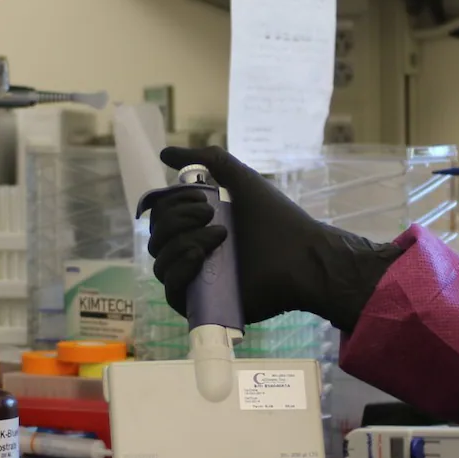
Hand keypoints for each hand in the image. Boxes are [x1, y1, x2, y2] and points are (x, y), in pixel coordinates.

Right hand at [145, 146, 402, 331]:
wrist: (301, 255)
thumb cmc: (274, 218)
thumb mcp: (240, 179)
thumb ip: (206, 159)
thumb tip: (164, 153)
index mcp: (198, 226)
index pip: (162, 216)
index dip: (173, 204)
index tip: (203, 200)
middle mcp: (193, 251)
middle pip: (157, 237)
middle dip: (178, 221)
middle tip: (212, 216)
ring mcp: (197, 279)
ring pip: (161, 262)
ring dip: (182, 243)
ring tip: (218, 238)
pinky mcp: (203, 304)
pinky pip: (171, 290)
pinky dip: (179, 270)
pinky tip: (199, 256)